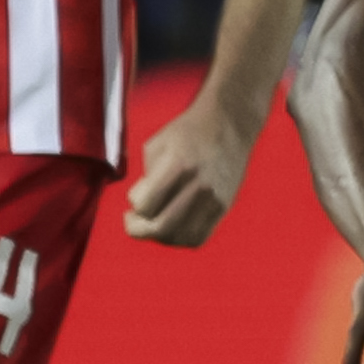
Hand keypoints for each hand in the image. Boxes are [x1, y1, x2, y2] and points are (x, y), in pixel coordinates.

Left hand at [123, 93, 255, 245]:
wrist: (230, 125)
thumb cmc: (188, 132)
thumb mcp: (156, 146)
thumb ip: (146, 178)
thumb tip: (141, 206)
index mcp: (178, 166)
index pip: (145, 206)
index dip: (133, 207)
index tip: (134, 201)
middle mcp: (199, 186)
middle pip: (162, 227)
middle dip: (139, 229)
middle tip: (133, 222)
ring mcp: (214, 198)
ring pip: (180, 237)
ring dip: (160, 236)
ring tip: (154, 223)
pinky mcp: (224, 206)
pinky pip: (199, 236)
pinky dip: (181, 238)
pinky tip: (173, 227)